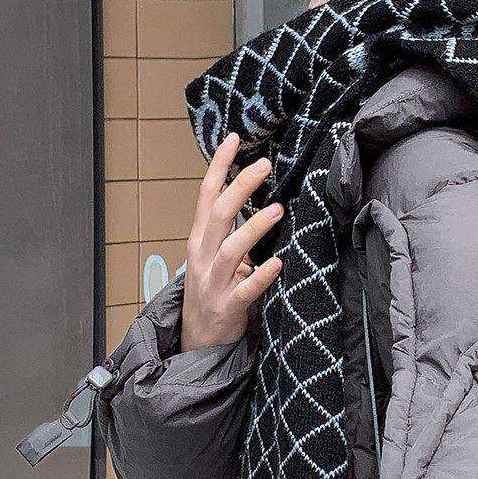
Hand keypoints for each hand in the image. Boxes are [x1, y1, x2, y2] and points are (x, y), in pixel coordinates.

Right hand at [181, 131, 282, 351]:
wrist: (199, 339)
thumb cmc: (213, 291)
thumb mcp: (216, 256)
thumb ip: (231, 231)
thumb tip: (260, 202)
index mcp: (200, 239)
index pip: (207, 195)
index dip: (219, 166)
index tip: (234, 139)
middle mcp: (203, 256)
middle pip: (220, 214)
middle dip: (240, 187)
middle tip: (264, 165)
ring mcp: (214, 282)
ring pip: (232, 249)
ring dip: (254, 228)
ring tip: (278, 209)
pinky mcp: (228, 306)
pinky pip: (246, 289)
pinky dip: (261, 276)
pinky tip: (278, 263)